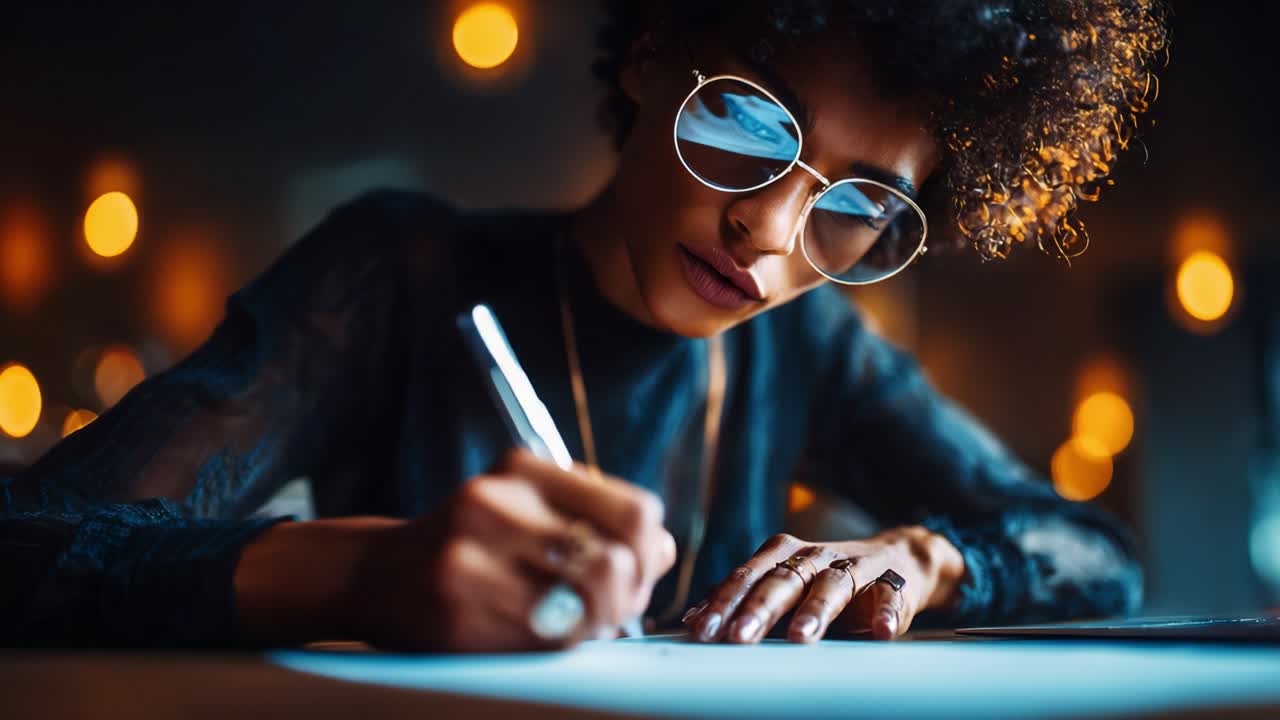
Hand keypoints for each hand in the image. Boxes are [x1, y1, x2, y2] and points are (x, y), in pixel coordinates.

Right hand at [235, 448, 675, 650]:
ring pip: (589, 604)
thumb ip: (594, 517)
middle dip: (630, 594)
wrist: (374, 575)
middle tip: (615, 606)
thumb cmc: (468, 541)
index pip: (633, 510)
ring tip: (582, 619)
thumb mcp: (525, 506)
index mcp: (521, 469)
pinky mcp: (460, 609)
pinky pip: (548, 637)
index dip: (650, 550)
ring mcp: (473, 557)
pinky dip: (563, 640)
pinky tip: (545, 630)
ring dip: (601, 622)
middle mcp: (497, 502)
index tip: (640, 567)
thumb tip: (663, 550)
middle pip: (617, 559)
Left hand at [681, 527, 963, 642]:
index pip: (746, 576)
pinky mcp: (892, 583)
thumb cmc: (825, 580)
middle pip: (782, 581)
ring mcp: (853, 568)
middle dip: (758, 609)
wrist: (898, 560)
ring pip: (831, 586)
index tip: (702, 629)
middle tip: (739, 636)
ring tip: (802, 636)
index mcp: (783, 555)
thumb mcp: (784, 583)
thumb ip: (745, 599)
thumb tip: (694, 621)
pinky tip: (880, 630)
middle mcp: (814, 556)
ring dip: (816, 611)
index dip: (723, 602)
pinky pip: (889, 596)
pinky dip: (885, 612)